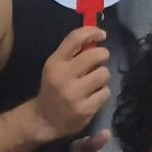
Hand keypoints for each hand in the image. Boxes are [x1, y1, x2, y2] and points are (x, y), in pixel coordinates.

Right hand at [33, 26, 111, 140]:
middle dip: (103, 56)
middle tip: (99, 62)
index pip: (75, 38)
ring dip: (102, 77)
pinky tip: (92, 97)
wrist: (45, 119)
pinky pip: (106, 93)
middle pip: (96, 55)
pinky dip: (102, 94)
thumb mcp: (56, 67)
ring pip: (104, 74)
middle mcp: (63, 77)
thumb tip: (97, 36)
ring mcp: (74, 94)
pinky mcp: (85, 109)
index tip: (102, 35)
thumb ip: (73, 52)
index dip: (92, 31)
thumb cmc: (54, 88)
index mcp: (55, 63)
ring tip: (93, 83)